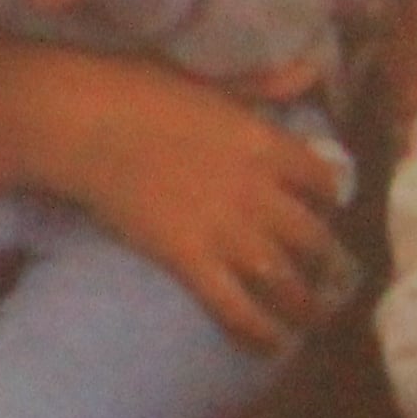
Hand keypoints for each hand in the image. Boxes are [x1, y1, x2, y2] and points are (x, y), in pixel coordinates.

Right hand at [58, 94, 347, 354]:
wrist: (87, 124)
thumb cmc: (142, 92)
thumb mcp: (215, 83)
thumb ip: (265, 85)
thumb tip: (309, 72)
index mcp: (267, 144)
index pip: (325, 181)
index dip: (330, 200)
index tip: (325, 211)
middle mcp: (258, 192)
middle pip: (315, 239)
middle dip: (326, 262)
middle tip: (326, 275)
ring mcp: (226, 231)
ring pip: (286, 281)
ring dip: (305, 305)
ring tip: (310, 318)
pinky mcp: (190, 261)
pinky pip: (237, 308)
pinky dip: (259, 332)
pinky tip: (271, 345)